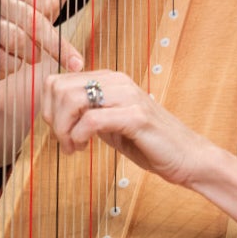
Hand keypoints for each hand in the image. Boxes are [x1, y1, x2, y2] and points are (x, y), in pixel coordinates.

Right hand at [0, 0, 87, 81]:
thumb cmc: (29, 17)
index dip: (53, 13)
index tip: (47, 13)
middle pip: (35, 23)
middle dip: (53, 43)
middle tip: (65, 55)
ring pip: (20, 43)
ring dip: (33, 54)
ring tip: (30, 52)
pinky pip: (5, 61)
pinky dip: (15, 66)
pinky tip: (11, 60)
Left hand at [40, 68, 223, 189]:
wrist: (188, 158)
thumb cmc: (150, 143)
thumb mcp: (111, 124)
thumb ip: (89, 114)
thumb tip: (56, 114)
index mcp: (110, 79)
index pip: (58, 80)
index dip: (48, 108)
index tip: (58, 130)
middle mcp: (118, 81)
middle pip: (59, 87)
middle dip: (52, 119)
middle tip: (64, 142)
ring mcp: (128, 96)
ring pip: (72, 100)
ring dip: (63, 129)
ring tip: (73, 147)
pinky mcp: (136, 116)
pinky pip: (91, 121)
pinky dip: (79, 137)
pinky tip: (83, 149)